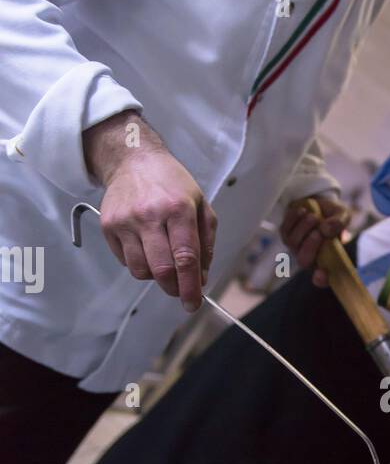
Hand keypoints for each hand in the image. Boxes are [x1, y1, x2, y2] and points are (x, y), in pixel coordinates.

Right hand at [97, 145, 215, 313]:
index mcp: (178, 209)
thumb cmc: (172, 184)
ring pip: (141, 271)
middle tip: (180, 290)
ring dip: (155, 276)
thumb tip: (201, 278)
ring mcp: (126, 221)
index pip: (185, 258)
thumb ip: (206, 243)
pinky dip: (139, 263)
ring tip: (163, 261)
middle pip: (162, 270)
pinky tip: (146, 247)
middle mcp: (150, 215)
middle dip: (174, 288)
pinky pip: (125, 261)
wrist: (134, 161)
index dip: (191, 287)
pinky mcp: (108, 226)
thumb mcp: (201, 205)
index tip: (193, 303)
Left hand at [279, 196, 349, 287]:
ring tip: (314, 216)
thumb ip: (339, 223)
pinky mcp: (285, 235)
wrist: (316, 202)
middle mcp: (310, 258)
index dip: (321, 279)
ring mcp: (295, 248)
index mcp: (327, 259)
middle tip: (319, 231)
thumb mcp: (342, 215)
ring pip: (294, 243)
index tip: (322, 273)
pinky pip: (285, 230)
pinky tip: (303, 211)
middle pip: (304, 262)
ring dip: (304, 228)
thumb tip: (326, 230)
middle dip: (310, 246)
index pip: (323, 279)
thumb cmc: (332, 214)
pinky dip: (294, 219)